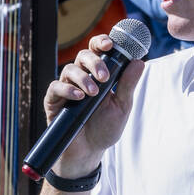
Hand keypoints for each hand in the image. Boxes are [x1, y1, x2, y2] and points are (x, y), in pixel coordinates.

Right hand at [43, 33, 143, 175]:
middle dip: (95, 62)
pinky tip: (79, 97)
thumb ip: (128, 85)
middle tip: (104, 77)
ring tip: (93, 93)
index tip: (110, 44)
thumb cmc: (105, 128)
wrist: (89, 152)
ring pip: (70, 69)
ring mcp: (67, 88)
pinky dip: (67, 89)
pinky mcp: (54, 101)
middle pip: (84, 55)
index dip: (102, 42)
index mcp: (99, 74)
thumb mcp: (121, 106)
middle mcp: (82, 77)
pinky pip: (56, 87)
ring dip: (83, 78)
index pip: (99, 51)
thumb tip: (139, 62)